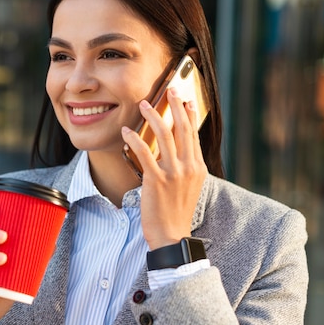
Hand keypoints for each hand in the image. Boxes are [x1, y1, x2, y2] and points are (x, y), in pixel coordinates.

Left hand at [121, 88, 206, 249]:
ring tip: (143, 104)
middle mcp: (188, 167)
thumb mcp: (188, 188)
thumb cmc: (176, 213)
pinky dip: (134, 139)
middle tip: (169, 89)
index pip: (194, 135)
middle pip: (183, 129)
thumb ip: (184, 168)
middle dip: (175, 106)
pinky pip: (144, 154)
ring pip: (165, 136)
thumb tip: (174, 152)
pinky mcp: (156, 181)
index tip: (186, 99)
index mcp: (197, 168)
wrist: (172, 235)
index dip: (189, 115)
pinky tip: (126, 131)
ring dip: (153, 116)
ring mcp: (174, 173)